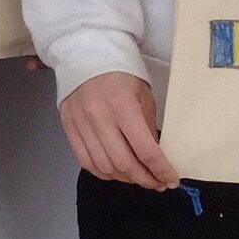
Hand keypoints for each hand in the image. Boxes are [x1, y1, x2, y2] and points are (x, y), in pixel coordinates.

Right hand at [60, 70, 179, 189]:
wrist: (85, 56)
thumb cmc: (120, 74)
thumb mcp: (143, 97)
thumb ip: (148, 128)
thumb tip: (156, 160)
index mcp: (122, 105)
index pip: (145, 150)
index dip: (161, 170)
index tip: (171, 180)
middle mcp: (99, 116)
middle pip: (124, 164)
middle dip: (145, 179)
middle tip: (157, 182)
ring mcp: (80, 123)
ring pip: (104, 167)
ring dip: (125, 178)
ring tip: (137, 177)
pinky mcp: (68, 127)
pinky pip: (86, 162)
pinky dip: (103, 173)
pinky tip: (116, 171)